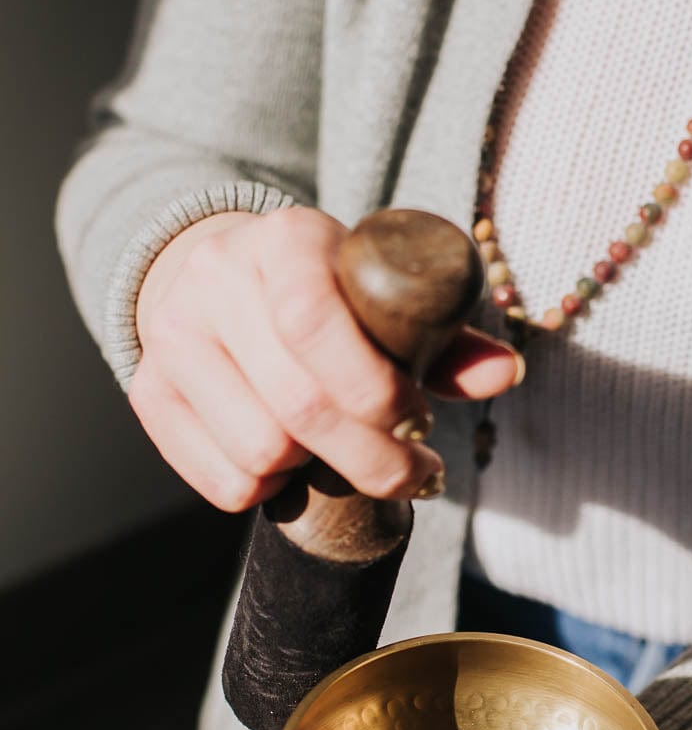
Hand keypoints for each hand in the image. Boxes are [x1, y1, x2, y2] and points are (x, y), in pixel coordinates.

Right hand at [130, 207, 521, 510]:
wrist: (217, 274)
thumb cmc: (326, 291)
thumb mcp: (382, 291)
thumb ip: (446, 333)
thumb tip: (504, 375)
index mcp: (284, 240)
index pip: (315, 321)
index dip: (374, 388)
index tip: (419, 422)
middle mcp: (214, 281)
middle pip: (298, 406)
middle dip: (372, 458)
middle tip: (413, 472)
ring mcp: (171, 340)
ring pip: (261, 452)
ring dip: (317, 471)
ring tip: (343, 451)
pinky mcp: (149, 395)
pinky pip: (224, 482)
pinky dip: (271, 489)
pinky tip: (293, 460)